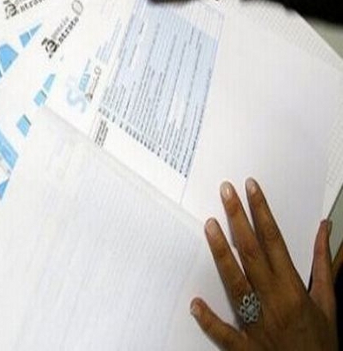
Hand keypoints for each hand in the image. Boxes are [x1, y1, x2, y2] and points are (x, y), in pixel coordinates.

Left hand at [190, 179, 336, 349]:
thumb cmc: (321, 342)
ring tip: (209, 225)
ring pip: (236, 283)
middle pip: (252, 253)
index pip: (275, 241)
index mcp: (294, 289)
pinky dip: (209, 319)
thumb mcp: (328, 302)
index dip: (262, 212)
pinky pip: (224, 333)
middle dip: (238, 219)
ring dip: (221, 253)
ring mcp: (258, 324)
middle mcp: (274, 302)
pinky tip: (195, 302)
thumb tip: (324, 229)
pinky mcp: (245, 348)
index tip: (251, 188)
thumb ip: (323, 263)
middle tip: (226, 192)